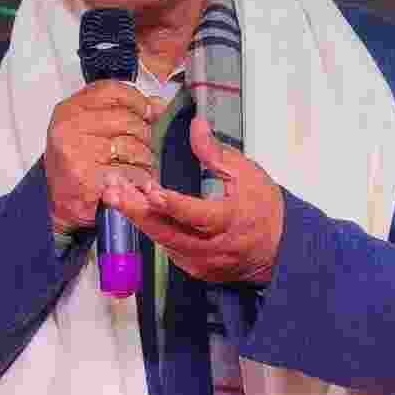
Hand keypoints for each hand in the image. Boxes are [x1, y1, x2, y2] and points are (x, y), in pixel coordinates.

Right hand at [45, 81, 164, 233]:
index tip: (148, 112)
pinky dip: (140, 180)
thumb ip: (124, 112)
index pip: (113, 91)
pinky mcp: (87, 177)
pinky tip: (136, 183)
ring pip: (134, 147)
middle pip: (129, 120)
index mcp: (71, 110)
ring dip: (145, 161)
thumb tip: (157, 104)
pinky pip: (131, 172)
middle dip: (144, 137)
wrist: (62, 205)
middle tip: (141, 150)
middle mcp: (70, 126)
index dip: (137, 100)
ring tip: (137, 168)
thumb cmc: (79, 165)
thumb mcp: (94, 129)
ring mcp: (77, 151)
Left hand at [102, 116, 283, 283]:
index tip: (150, 191)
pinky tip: (140, 213)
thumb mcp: (247, 174)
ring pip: (163, 241)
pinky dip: (155, 230)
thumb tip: (196, 125)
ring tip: (117, 197)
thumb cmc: (266, 208)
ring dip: (140, 219)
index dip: (172, 204)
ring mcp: (202, 262)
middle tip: (112, 191)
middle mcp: (212, 248)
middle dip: (137, 210)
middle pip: (168, 231)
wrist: (282, 248)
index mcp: (229, 221)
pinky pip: (169, 249)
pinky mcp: (196, 270)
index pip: (196, 214)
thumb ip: (216, 152)